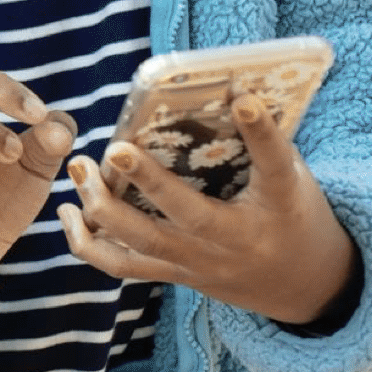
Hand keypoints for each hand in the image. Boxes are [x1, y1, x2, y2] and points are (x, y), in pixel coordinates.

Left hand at [57, 92, 357, 326]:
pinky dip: (88, 243)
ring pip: (144, 244)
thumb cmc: (290, 213)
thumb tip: (224, 86)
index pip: (274, 165)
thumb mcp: (292, 178)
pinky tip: (68, 213)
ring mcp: (202, 264)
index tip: (243, 98)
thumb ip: (260, 144)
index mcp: (279, 206)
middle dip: (150, 182)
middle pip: (189, 215)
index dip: (261, 132)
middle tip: (116, 148)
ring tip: (79, 170)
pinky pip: (123, 266)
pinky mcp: (176, 276)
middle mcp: (236, 241)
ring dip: (103, 208)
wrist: (303, 285)